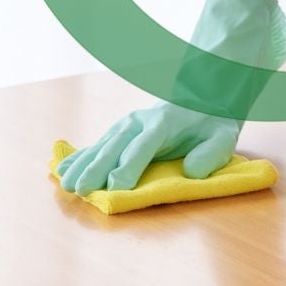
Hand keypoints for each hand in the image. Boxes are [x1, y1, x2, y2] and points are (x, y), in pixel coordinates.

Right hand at [56, 101, 240, 195]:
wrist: (202, 95)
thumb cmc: (212, 123)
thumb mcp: (223, 137)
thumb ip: (210, 154)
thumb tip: (191, 172)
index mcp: (163, 122)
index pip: (143, 147)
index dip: (129, 167)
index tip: (116, 187)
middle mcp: (139, 121)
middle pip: (115, 146)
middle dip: (96, 169)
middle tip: (81, 190)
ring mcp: (126, 124)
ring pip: (101, 145)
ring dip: (82, 165)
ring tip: (66, 184)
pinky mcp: (120, 131)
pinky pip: (97, 145)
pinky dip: (79, 157)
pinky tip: (62, 169)